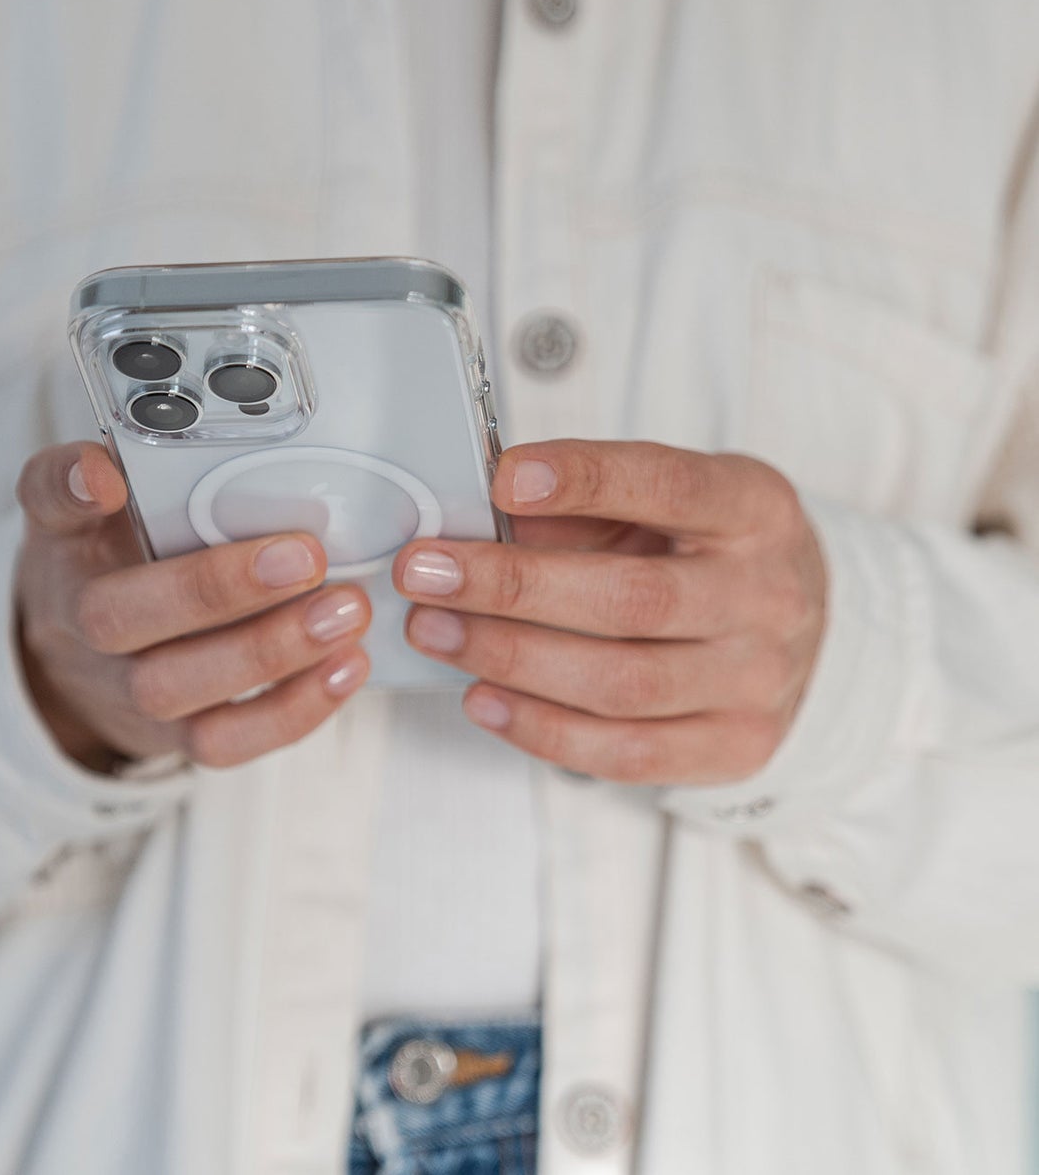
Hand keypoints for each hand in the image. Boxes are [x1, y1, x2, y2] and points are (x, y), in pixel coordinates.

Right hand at [14, 442, 371, 770]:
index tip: (110, 481)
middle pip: (122, 620)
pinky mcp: (173, 736)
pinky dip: (292, 711)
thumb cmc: (110, 560)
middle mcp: (82, 624)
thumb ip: (92, 474)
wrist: (85, 660)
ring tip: (344, 612)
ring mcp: (126, 689)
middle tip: (307, 556)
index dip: (73, 490)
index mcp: (67, 545)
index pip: (50, 506)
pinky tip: (346, 667)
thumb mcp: (90, 504)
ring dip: (270, 653)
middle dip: (218, 589)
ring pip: (177, 689)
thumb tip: (100, 471)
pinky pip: (224, 742)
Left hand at [395, 440, 827, 784]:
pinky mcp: (736, 746)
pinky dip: (543, 729)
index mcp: (751, 509)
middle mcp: (766, 595)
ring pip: (622, 683)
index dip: (584, 479)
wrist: (805, 626)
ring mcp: (757, 680)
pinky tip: (483, 699)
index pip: (668, 485)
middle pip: (632, 598)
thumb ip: (583, 502)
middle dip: (513, 586)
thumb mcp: (664, 500)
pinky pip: (627, 752)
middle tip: (425, 572)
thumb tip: (477, 514)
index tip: (503, 478)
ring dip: (510, 658)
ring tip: (434, 631)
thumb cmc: (707, 550)